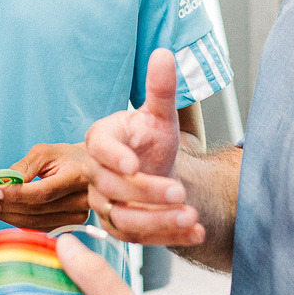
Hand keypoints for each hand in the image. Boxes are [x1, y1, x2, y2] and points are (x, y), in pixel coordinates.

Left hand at [0, 142, 90, 229]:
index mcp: (77, 177)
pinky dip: (17, 220)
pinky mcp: (70, 226)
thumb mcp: (45, 152)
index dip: (16, 194)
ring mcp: (78, 217)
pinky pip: (38, 226)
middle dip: (3, 206)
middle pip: (36, 210)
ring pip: (35, 222)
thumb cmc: (65, 157)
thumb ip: (24, 167)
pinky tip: (1, 212)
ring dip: (6, 216)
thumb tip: (2, 183)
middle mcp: (81, 201)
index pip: (43, 192)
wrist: (90, 169)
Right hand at [86, 50, 203, 245]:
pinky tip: (197, 233)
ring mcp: (106, 205)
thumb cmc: (151, 141)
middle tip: (180, 192)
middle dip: (147, 193)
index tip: (134, 165)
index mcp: (100, 141)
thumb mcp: (160, 115)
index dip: (114, 158)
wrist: (156, 171)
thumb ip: (160, 89)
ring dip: (158, 222)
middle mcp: (96, 175)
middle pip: (112, 189)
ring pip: (124, 220)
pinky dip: (170, 239)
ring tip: (191, 217)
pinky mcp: (122, 230)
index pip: (99, 149)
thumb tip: (164, 53)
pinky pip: (140, 241)